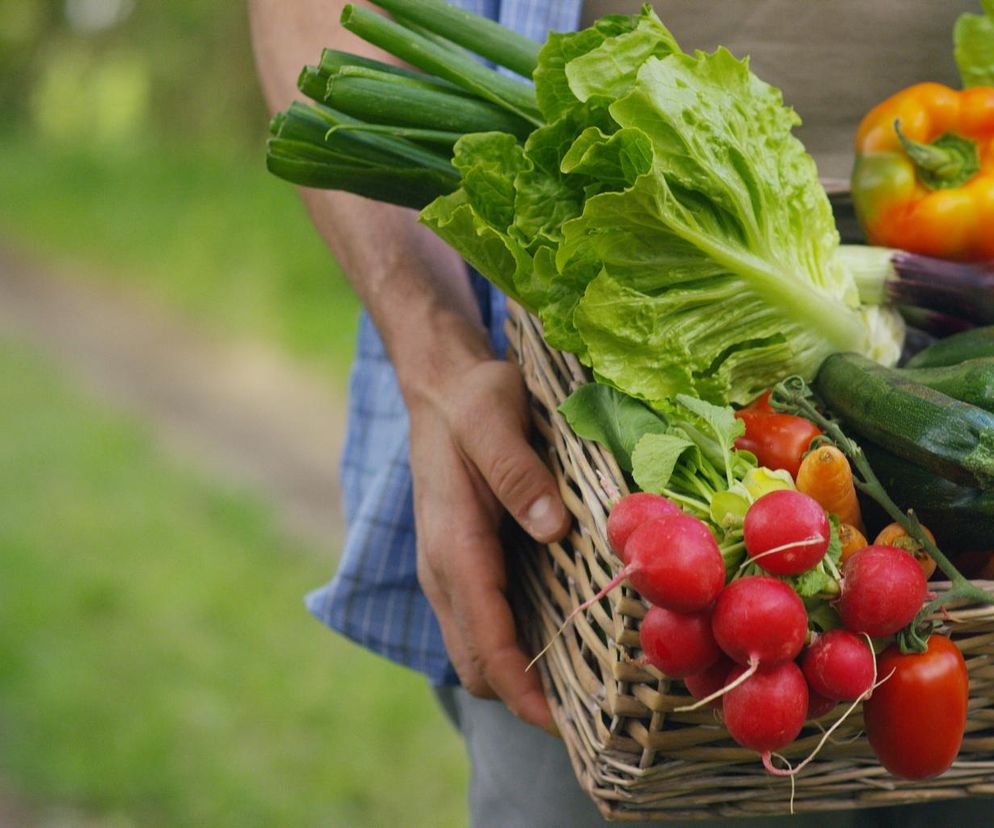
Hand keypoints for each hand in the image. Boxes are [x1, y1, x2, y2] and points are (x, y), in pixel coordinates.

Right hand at [409, 358, 569, 729]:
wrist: (440, 387)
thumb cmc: (472, 400)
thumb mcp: (493, 419)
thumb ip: (516, 472)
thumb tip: (552, 529)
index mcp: (452, 545)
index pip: (484, 640)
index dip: (521, 690)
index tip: (564, 725)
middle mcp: (443, 570)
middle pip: (476, 663)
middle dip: (522, 698)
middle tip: (591, 714)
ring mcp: (448, 571)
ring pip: (476, 650)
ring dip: (517, 678)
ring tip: (582, 689)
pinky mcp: (461, 564)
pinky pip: (483, 624)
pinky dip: (512, 648)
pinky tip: (559, 640)